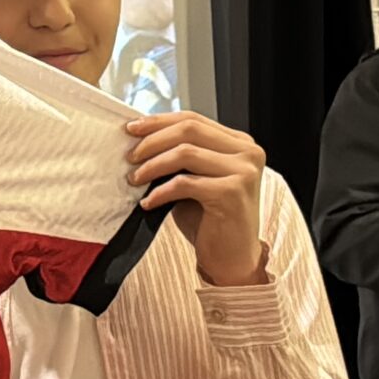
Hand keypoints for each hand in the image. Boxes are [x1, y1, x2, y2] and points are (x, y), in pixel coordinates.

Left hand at [127, 111, 269, 286]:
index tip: (131, 129)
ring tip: (135, 180)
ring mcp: (243, 172)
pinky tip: (148, 203)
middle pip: (189, 130)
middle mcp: (248, 153)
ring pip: (185, 152)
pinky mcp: (233, 193)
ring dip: (153, 166)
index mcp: (240, 144)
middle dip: (152, 141)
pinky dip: (160, 192)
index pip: (193, 119)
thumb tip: (139, 138)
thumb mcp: (195, 178)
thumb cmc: (210, 220)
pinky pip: (185, 183)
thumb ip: (181, 155)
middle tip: (130, 157)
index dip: (158, 122)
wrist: (232, 259)